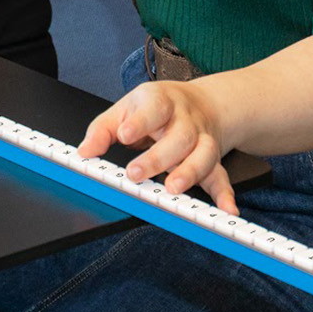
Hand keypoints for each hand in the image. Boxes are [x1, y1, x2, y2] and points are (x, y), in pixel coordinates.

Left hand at [77, 80, 238, 214]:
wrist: (202, 103)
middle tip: (136, 173)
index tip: (124, 135)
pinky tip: (227, 209)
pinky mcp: (213, 159)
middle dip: (158, 157)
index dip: (139, 122)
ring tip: (173, 188)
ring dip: (190, 172)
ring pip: (203, 155)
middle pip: (178, 137)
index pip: (152, 109)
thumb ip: (103, 129)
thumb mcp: (126, 108)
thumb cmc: (157, 107)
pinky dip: (225, 194)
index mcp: (161, 102)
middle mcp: (185, 120)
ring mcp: (202, 139)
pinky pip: (221, 176)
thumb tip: (85, 152)